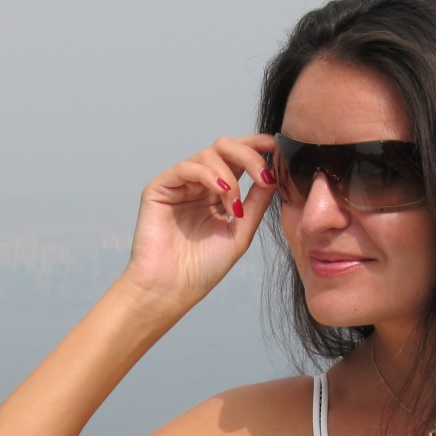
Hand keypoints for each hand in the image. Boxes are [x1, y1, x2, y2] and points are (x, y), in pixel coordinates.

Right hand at [122, 134, 276, 309]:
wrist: (172, 289)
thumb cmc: (202, 269)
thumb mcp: (241, 232)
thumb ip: (256, 202)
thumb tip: (274, 174)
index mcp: (216, 194)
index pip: (237, 159)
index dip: (256, 147)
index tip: (277, 147)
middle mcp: (197, 185)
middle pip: (224, 147)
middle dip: (248, 155)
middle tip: (263, 175)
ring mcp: (178, 185)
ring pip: (208, 154)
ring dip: (230, 175)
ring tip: (233, 205)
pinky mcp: (159, 188)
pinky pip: (186, 167)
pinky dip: (208, 174)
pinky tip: (220, 192)